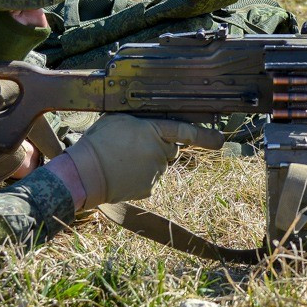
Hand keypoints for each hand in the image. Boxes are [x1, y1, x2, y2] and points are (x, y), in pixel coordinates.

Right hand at [60, 115, 224, 208]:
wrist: (86, 173)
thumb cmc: (99, 141)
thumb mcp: (119, 118)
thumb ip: (141, 119)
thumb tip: (150, 119)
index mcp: (154, 131)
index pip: (186, 131)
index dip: (205, 135)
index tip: (220, 139)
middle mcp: (160, 152)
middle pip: (171, 148)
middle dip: (161, 146)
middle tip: (135, 146)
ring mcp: (156, 172)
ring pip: (160, 165)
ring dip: (149, 161)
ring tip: (123, 159)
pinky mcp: (149, 188)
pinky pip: (151, 180)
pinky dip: (141, 176)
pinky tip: (124, 172)